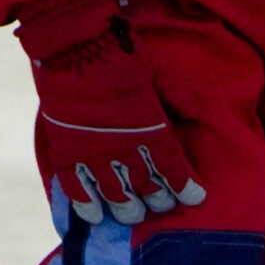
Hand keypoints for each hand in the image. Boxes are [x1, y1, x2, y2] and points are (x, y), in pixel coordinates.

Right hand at [19, 0, 204, 226]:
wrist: (76, 47)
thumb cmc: (122, 55)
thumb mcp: (160, 72)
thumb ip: (179, 97)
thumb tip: (198, 117)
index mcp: (151, 130)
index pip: (174, 169)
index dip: (186, 187)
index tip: (194, 198)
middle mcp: (124, 149)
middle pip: (145, 187)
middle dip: (156, 200)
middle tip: (160, 206)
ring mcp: (93, 154)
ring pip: (113, 195)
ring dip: (126, 208)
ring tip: (132, 215)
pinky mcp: (66, 152)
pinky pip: (76, 189)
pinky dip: (85, 205)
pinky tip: (93, 217)